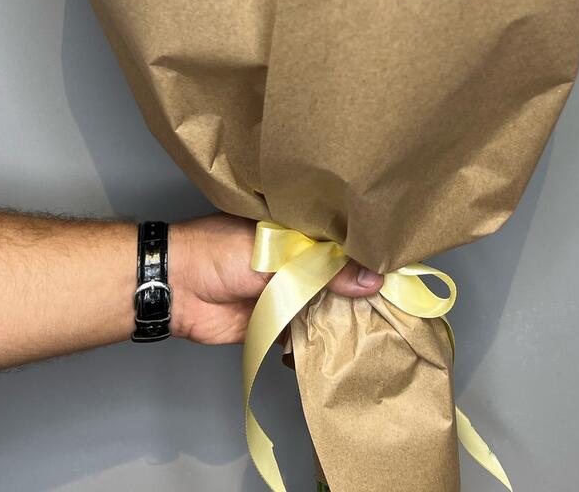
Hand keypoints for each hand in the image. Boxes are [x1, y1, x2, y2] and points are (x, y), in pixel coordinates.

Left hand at [168, 214, 382, 344]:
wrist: (176, 287)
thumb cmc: (220, 252)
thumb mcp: (280, 254)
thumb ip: (326, 268)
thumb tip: (373, 280)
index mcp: (298, 230)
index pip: (344, 239)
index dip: (370, 252)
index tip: (402, 267)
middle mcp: (297, 259)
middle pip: (340, 276)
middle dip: (363, 290)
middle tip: (400, 306)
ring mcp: (287, 291)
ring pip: (327, 305)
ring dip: (345, 317)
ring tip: (382, 329)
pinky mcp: (276, 321)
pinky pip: (306, 333)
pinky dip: (321, 341)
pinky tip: (345, 348)